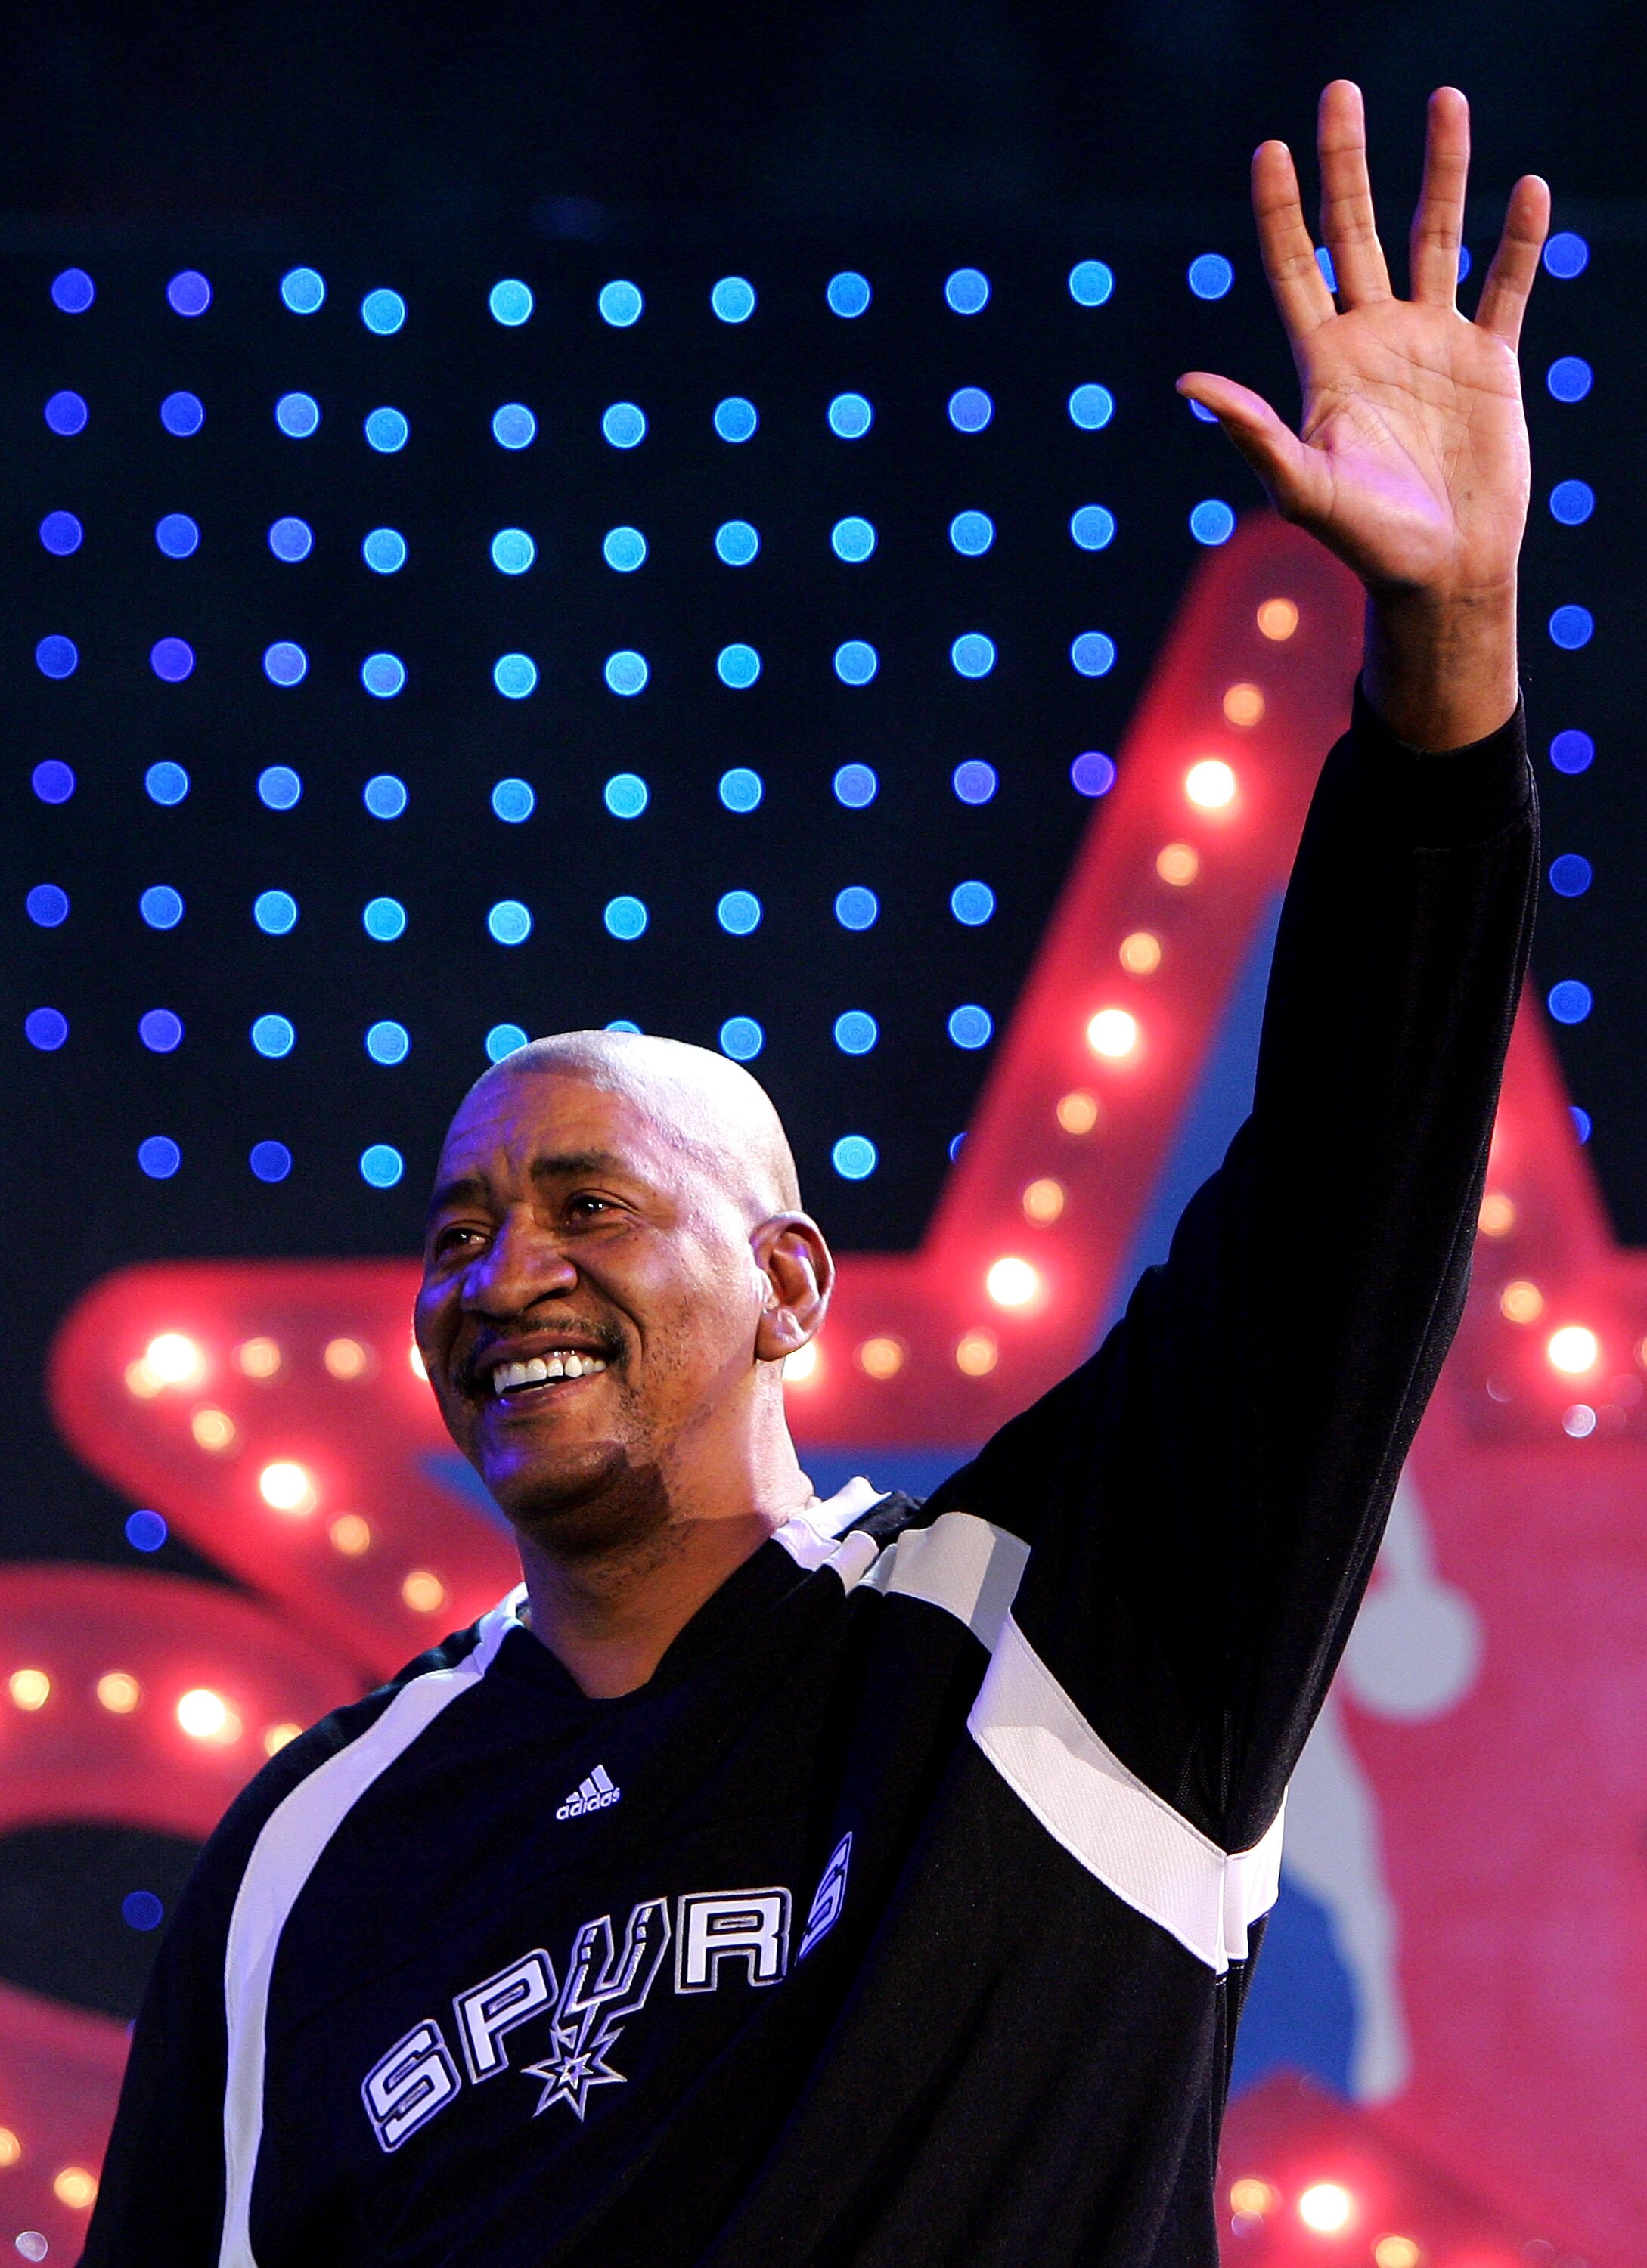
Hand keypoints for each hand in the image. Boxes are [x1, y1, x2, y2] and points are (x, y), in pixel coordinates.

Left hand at [1179, 83, 1550, 748]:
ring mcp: (1433, 344)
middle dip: (1349, 163)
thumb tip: (1186, 385)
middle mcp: (1375, 340)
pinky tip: (1529, 190)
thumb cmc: (1363, 543)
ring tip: (1447, 100)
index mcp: (1324, 364)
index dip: (1282, 209)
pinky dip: (1520, 241)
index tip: (1269, 148)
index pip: (1295, 266)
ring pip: (1437, 238)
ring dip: (1444, 172)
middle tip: (1340, 90)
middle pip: (1359, 230)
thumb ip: (1250, 432)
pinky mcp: (1490, 362)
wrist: (1439, 574)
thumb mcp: (1300, 488)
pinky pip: (1508, 287)